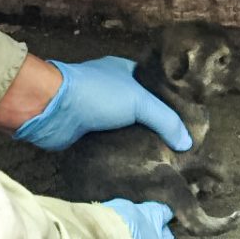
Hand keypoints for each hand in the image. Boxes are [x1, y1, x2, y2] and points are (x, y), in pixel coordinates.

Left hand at [11, 57, 191, 151]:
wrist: (52, 109)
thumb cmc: (97, 94)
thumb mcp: (139, 101)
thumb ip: (166, 121)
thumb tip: (187, 143)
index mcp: (124, 72)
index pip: (155, 88)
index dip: (171, 104)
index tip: (187, 125)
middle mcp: (112, 90)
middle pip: (142, 112)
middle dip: (157, 129)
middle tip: (178, 149)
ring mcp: (98, 112)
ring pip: (127, 130)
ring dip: (140, 145)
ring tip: (164, 162)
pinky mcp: (87, 133)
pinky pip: (112, 145)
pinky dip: (123, 154)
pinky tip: (140, 166)